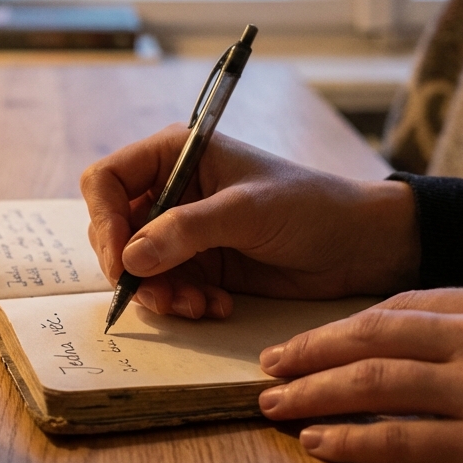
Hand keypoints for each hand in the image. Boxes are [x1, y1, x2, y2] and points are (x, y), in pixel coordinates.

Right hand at [79, 126, 418, 318]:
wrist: (358, 245)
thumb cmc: (309, 206)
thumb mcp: (247, 211)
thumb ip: (187, 231)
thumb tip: (131, 258)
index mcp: (175, 155)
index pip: (107, 180)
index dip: (105, 221)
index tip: (122, 261)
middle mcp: (172, 190)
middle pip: (115, 231)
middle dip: (132, 268)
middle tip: (161, 296)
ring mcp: (184, 230)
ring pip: (138, 268)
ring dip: (160, 293)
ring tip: (197, 307)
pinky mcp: (201, 265)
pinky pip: (168, 288)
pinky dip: (184, 303)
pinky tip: (218, 306)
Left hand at [257, 283, 462, 462]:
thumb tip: (416, 345)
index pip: (400, 303)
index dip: (344, 325)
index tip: (310, 340)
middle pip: (372, 334)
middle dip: (311, 351)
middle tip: (269, 365)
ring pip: (373, 381)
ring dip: (313, 393)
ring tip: (275, 404)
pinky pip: (398, 438)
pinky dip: (349, 439)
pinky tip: (318, 442)